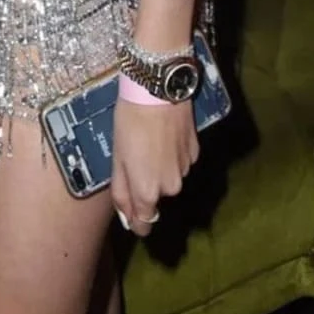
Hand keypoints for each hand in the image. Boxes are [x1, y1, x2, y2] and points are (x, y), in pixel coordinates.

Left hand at [110, 97, 198, 237]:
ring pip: (169, 178)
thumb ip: (121, 191)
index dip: (136, 219)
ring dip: (159, 168)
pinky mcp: (195, 153)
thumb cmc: (130, 123)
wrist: (158, 91)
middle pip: (156, 196)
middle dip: (145, 184)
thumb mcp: (117, 157)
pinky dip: (172, 154)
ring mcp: (186, 170)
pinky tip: (163, 135)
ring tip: (149, 142)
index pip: (145, 222)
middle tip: (134, 157)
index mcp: (149, 191)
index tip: (130, 211)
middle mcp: (171, 187)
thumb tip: (127, 218)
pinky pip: (180, 162)